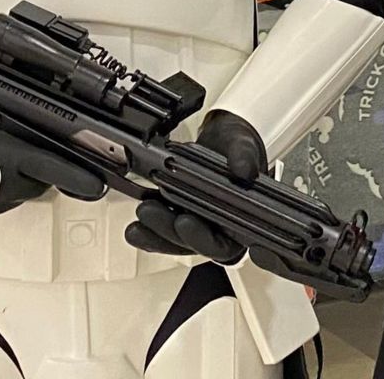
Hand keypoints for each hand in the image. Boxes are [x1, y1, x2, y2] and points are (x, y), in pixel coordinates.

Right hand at [0, 98, 107, 233]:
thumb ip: (29, 124)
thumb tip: (57, 127)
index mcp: (13, 154)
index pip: (58, 168)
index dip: (82, 178)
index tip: (99, 185)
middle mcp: (8, 181)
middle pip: (45, 179)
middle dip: (43, 166)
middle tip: (21, 146)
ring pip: (28, 189)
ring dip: (23, 176)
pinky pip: (9, 199)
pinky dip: (7, 188)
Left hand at [123, 110, 260, 263]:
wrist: (216, 138)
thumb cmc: (235, 146)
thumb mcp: (242, 141)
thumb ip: (244, 154)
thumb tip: (244, 170)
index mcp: (247, 214)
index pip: (236, 241)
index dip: (212, 242)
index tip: (187, 223)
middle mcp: (223, 226)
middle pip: (204, 245)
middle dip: (180, 234)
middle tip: (163, 215)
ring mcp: (199, 224)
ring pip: (181, 241)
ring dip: (160, 233)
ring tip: (145, 213)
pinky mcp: (178, 218)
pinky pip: (164, 235)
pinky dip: (149, 234)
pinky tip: (136, 228)